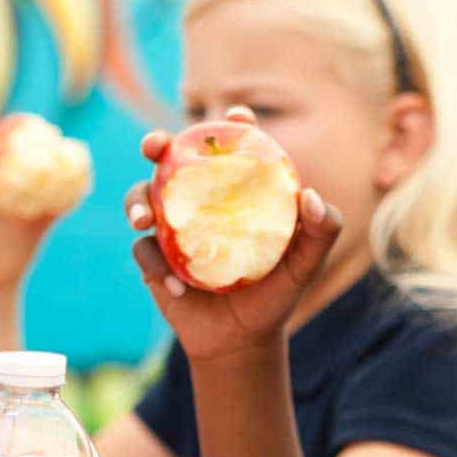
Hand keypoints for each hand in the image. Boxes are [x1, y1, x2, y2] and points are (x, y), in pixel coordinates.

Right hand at [124, 107, 342, 360]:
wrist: (242, 340)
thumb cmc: (276, 292)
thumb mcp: (305, 265)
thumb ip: (322, 232)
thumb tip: (312, 197)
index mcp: (237, 191)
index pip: (233, 148)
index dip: (233, 125)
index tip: (237, 115)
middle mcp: (200, 199)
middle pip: (172, 159)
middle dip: (157, 143)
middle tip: (154, 146)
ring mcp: (172, 226)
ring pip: (142, 196)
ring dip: (135, 201)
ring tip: (142, 219)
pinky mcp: (153, 256)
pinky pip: (142, 250)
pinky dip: (155, 265)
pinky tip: (177, 287)